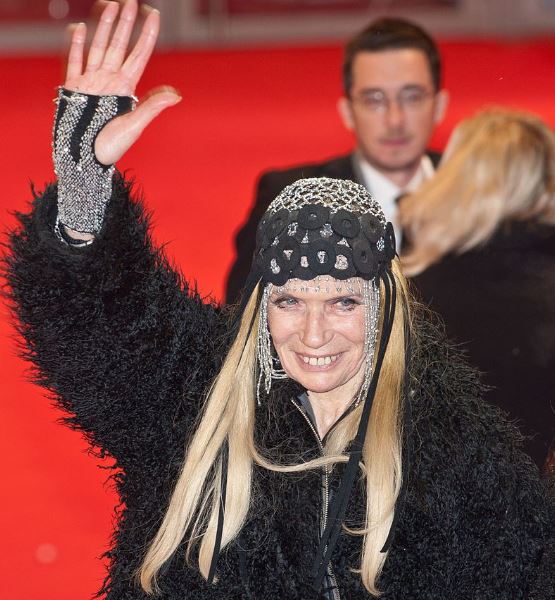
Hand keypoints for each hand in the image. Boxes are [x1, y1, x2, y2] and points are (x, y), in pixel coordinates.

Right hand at [65, 0, 180, 164]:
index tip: (154, 14)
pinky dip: (76, 45)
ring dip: (104, 26)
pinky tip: (80, 29)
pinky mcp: (73, 88)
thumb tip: (177, 93)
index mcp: (127, 88)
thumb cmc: (111, 147)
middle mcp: (110, 81)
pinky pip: (75, 61)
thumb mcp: (134, 125)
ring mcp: (92, 82)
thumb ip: (152, 106)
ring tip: (111, 5)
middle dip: (125, 23)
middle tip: (131, 1)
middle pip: (119, 45)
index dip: (147, 34)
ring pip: (98, 47)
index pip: (140, 54)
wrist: (84, 160)